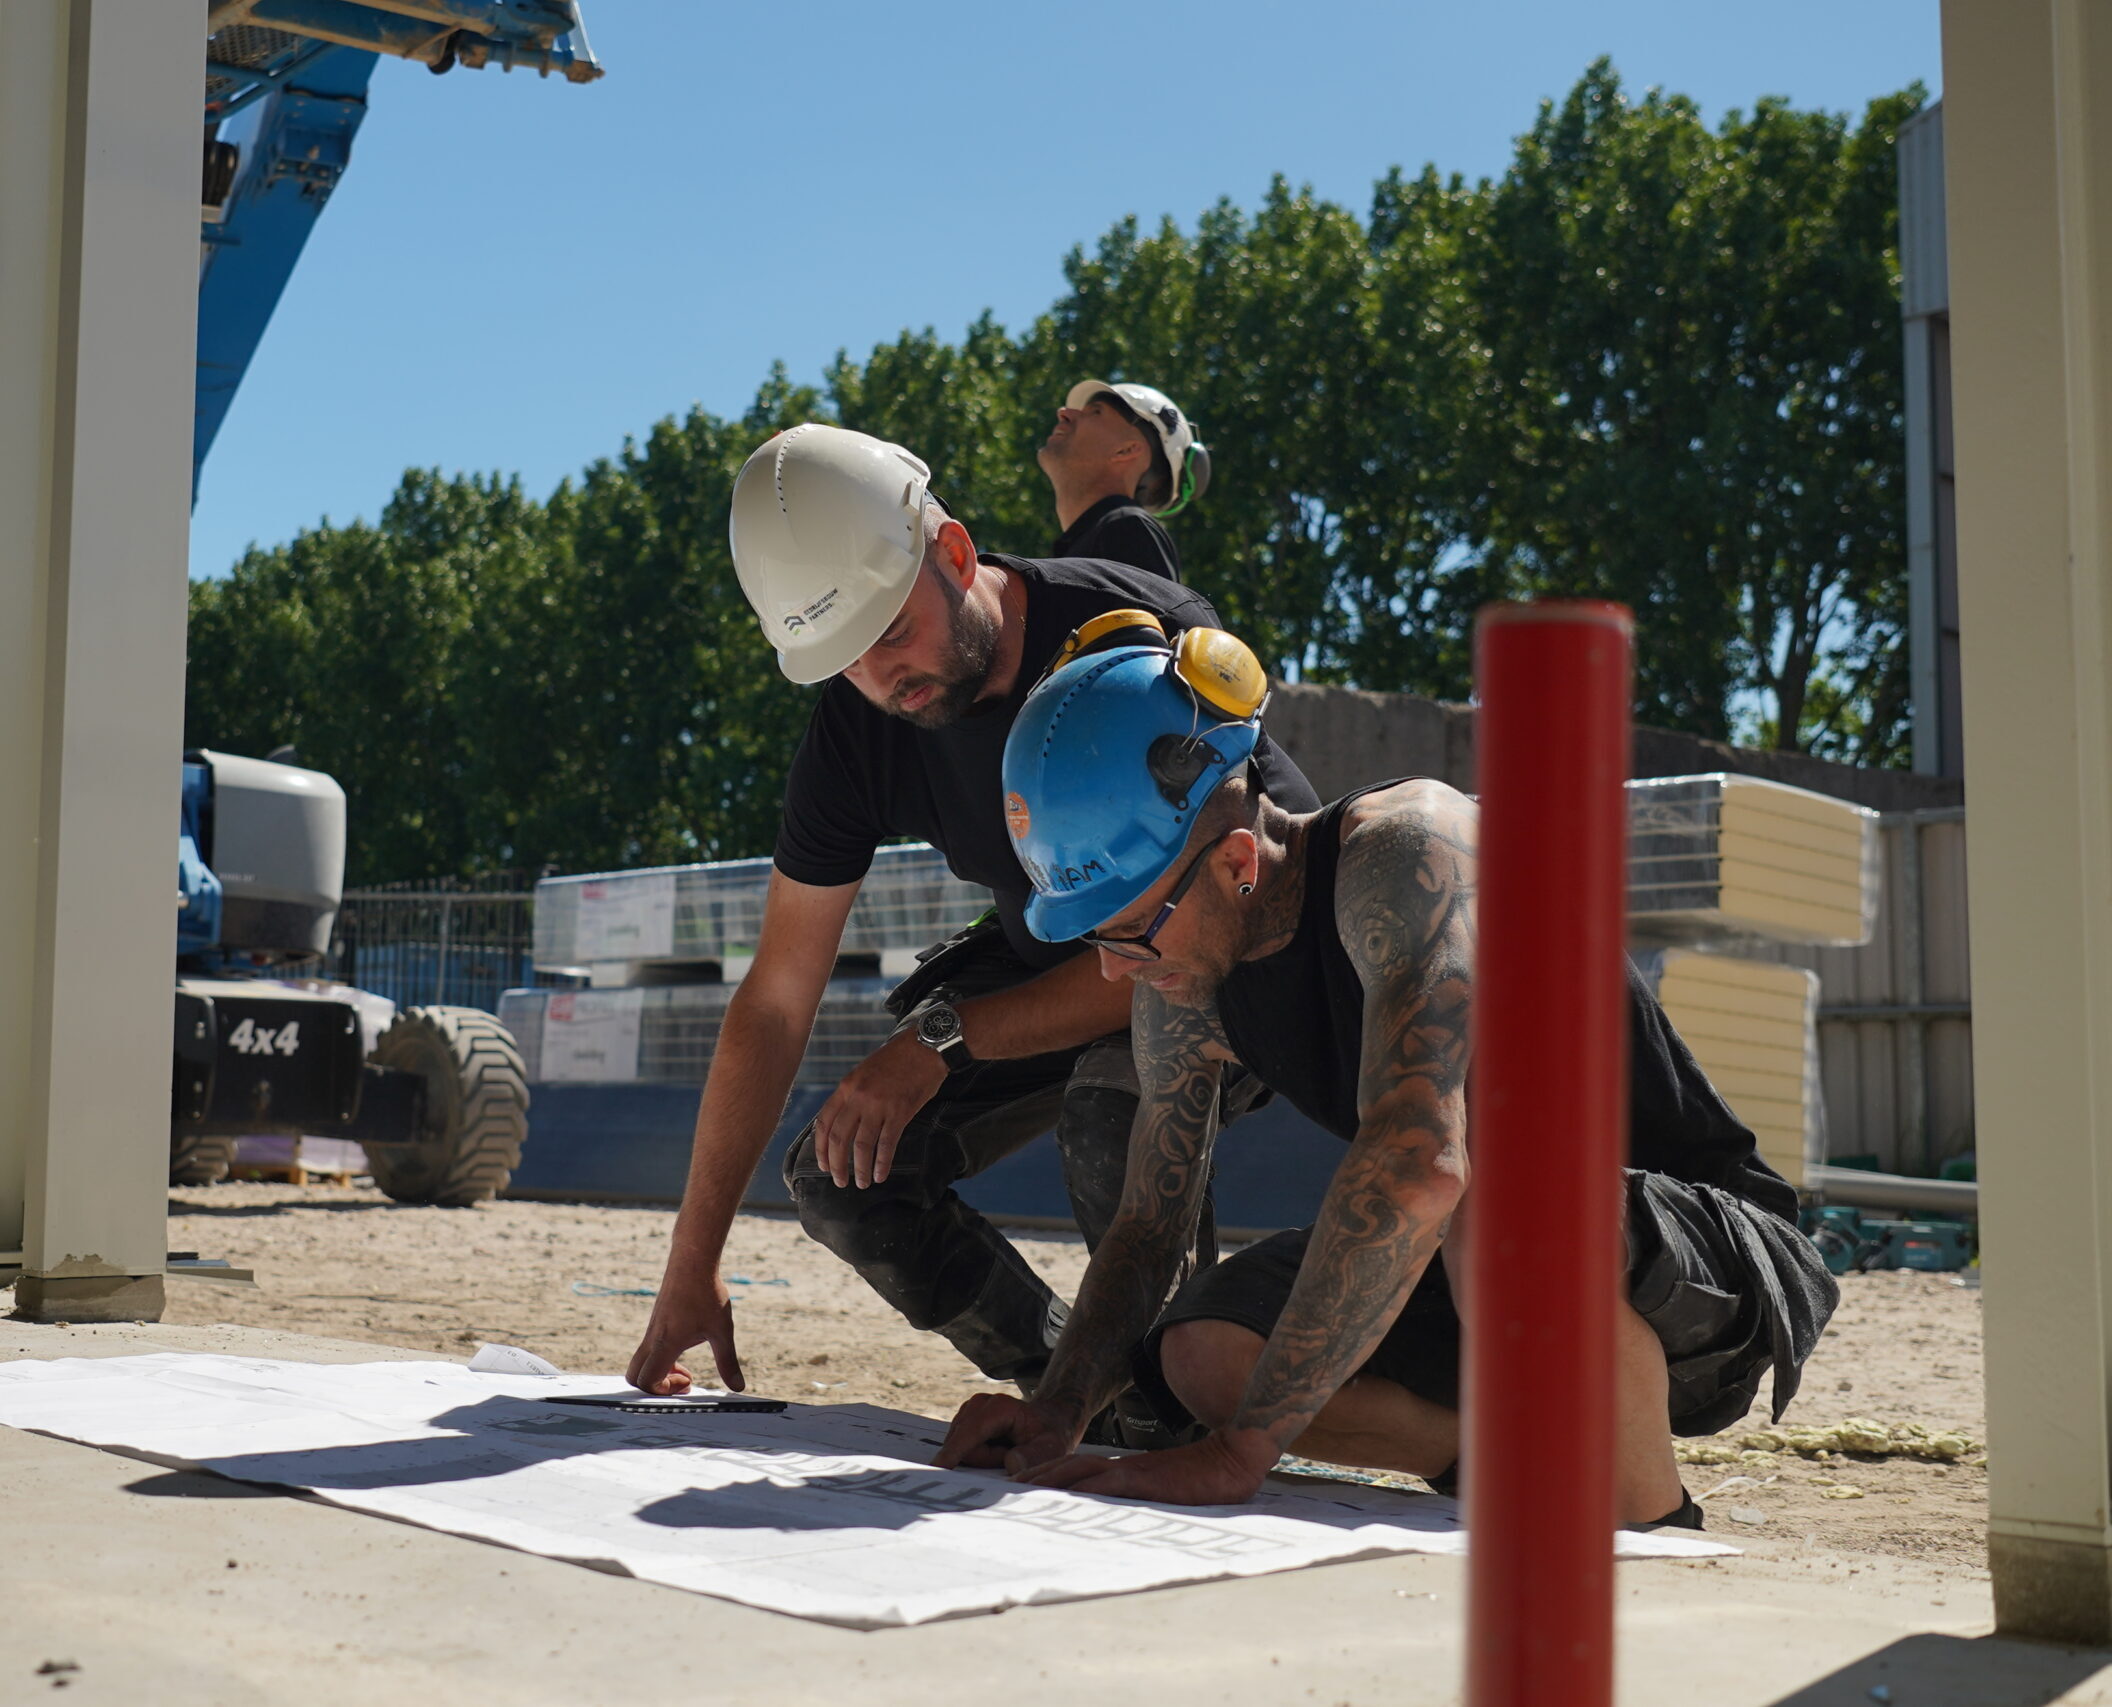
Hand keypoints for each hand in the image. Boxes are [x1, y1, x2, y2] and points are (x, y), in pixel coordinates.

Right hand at [625, 1270, 743, 1394]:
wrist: (692, 1261)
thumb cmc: (707, 1294)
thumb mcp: (722, 1331)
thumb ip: (727, 1362)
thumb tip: (738, 1388)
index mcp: (665, 1344)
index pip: (646, 1380)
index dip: (663, 1391)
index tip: (689, 1380)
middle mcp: (652, 1339)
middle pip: (634, 1375)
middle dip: (655, 1387)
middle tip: (683, 1380)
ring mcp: (651, 1330)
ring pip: (641, 1361)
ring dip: (660, 1371)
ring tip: (686, 1367)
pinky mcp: (656, 1322)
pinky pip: (648, 1349)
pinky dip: (661, 1358)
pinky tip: (686, 1345)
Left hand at [812, 1029, 946, 1188]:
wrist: (925, 1047)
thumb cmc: (897, 1059)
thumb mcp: (865, 1072)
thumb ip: (853, 1095)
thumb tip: (845, 1123)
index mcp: (846, 1087)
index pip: (824, 1123)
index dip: (821, 1148)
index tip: (823, 1165)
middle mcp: (858, 1097)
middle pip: (839, 1138)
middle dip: (837, 1165)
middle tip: (840, 1181)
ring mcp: (879, 1105)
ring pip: (861, 1145)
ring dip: (860, 1169)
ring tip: (862, 1184)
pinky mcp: (900, 1112)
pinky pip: (886, 1144)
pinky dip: (882, 1163)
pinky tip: (881, 1175)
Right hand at [933, 1392, 1082, 1475]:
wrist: (1049, 1421)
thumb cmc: (1050, 1436)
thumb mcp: (1052, 1449)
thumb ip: (1033, 1457)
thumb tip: (1012, 1465)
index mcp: (999, 1407)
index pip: (970, 1433)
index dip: (954, 1452)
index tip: (937, 1468)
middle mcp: (980, 1404)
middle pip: (964, 1446)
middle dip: (985, 1460)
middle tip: (1011, 1455)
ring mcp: (969, 1411)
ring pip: (961, 1449)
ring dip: (983, 1458)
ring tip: (1006, 1451)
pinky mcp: (964, 1421)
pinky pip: (961, 1449)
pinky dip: (979, 1455)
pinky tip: (997, 1449)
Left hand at [1016, 1428, 1281, 1505]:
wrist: (1232, 1458)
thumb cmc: (1202, 1481)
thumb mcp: (1162, 1492)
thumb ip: (1140, 1498)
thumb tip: (1119, 1515)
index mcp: (1123, 1472)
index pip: (1076, 1472)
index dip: (1047, 1478)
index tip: (1020, 1490)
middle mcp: (1120, 1469)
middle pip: (1067, 1469)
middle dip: (1035, 1479)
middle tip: (1003, 1491)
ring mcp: (1131, 1472)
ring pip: (1079, 1473)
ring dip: (1048, 1482)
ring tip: (1020, 1492)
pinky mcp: (1145, 1480)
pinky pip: (1107, 1484)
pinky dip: (1084, 1490)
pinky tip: (1065, 1497)